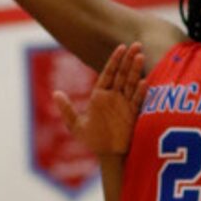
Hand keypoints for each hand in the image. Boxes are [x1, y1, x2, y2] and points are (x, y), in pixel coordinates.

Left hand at [54, 42, 146, 158]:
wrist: (108, 156)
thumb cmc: (93, 141)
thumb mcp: (76, 126)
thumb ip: (67, 110)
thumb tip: (56, 93)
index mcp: (100, 95)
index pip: (109, 73)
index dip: (115, 60)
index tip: (121, 47)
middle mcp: (115, 97)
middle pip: (122, 74)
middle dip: (129, 59)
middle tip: (136, 44)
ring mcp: (126, 105)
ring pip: (131, 83)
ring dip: (136, 70)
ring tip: (141, 56)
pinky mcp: (134, 115)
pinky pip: (138, 101)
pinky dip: (141, 91)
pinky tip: (144, 81)